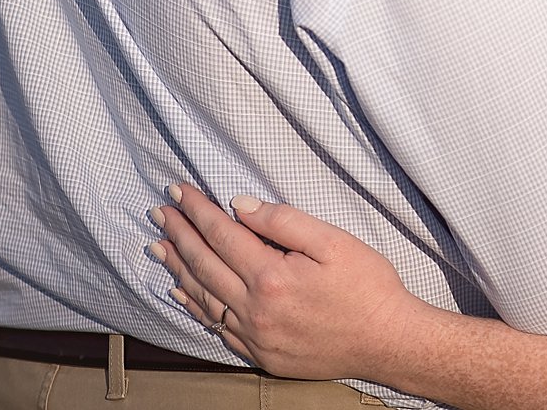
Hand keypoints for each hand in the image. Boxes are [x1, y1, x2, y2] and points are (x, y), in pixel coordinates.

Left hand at [148, 183, 420, 381]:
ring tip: (159, 247)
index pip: (222, 234)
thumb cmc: (368, 287)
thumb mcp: (334, 241)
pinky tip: (183, 292)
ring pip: (203, 297)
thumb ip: (284, 221)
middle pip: (204, 264)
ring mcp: (254, 336)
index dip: (197, 211)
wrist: (387, 342)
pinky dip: (195, 307)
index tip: (179, 191)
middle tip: (159, 213)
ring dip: (178, 268)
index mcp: (272, 276)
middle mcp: (255, 309)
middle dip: (179, 234)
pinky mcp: (260, 354)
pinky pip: (216, 328)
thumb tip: (239, 206)